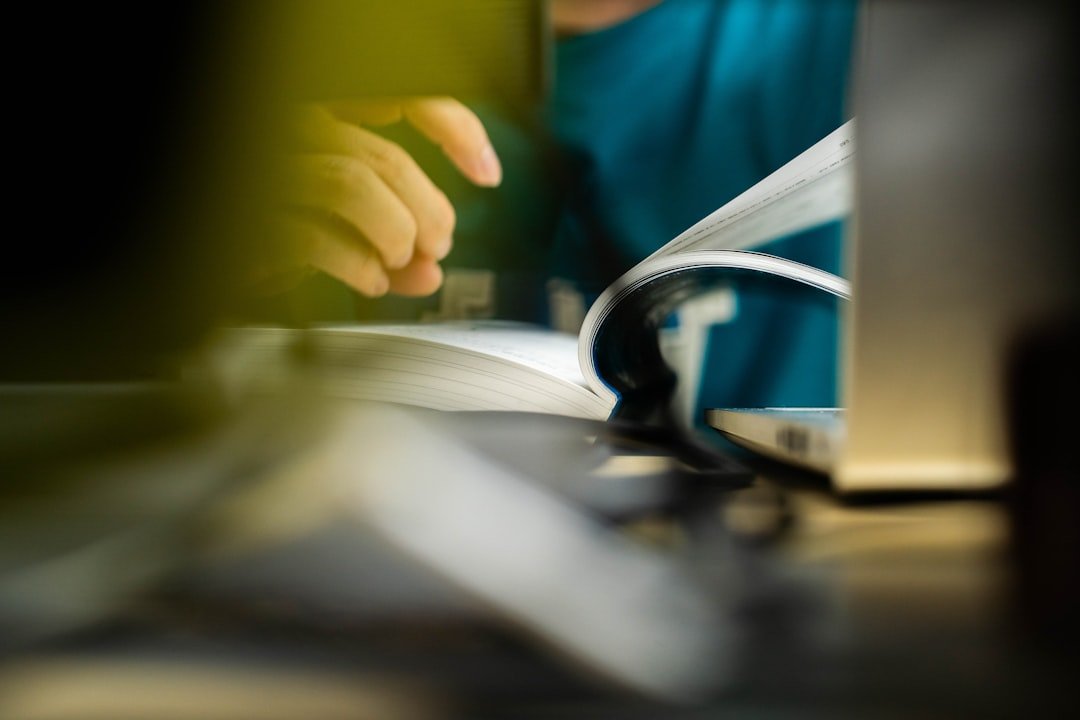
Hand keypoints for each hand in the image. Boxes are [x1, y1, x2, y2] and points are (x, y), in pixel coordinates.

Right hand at [273, 98, 500, 296]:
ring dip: (394, 232)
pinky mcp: (251, 212)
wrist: (213, 250)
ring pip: (353, 183)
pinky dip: (355, 262)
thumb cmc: (274, 228)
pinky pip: (313, 233)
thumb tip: (430, 273)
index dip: (456, 129)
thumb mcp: (341, 229)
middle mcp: (295, 129)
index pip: (403, 97)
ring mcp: (271, 166)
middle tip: (438, 247)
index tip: (486, 172)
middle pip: (385, 158)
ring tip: (401, 260)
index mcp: (325, 116)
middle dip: (427, 212)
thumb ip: (386, 242)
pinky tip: (370, 280)